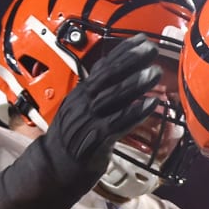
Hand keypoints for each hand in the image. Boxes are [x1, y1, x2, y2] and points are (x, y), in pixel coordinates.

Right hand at [43, 32, 161, 175]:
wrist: (53, 169)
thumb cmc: (74, 140)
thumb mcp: (83, 112)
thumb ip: (101, 97)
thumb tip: (123, 81)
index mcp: (81, 94)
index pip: (103, 67)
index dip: (122, 52)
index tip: (141, 39)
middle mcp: (83, 103)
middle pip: (107, 77)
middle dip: (130, 61)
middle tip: (151, 48)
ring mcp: (88, 120)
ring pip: (112, 97)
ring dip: (135, 83)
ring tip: (155, 72)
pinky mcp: (95, 140)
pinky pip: (118, 123)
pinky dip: (135, 112)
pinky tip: (152, 104)